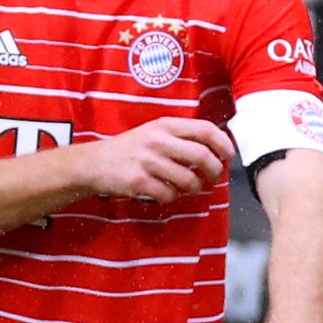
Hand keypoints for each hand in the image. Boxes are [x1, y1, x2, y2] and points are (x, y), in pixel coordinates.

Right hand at [74, 118, 233, 202]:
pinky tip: (167, 192)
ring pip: (188, 179)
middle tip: (214, 177)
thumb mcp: (155, 131)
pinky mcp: (139, 182)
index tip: (228, 155)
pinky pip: (169, 194)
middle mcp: (158, 141)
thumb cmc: (130, 148)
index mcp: (165, 125)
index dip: (223, 143)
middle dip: (214, 170)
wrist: (94, 163)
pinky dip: (173, 197)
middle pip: (202, 156)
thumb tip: (216, 148)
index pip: (205, 129)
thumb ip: (181, 136)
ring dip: (195, 187)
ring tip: (191, 187)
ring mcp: (148, 162)